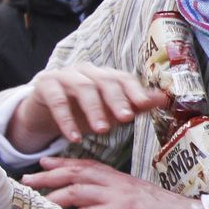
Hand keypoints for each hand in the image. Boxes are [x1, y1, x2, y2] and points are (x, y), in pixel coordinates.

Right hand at [8, 65, 167, 151]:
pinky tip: (74, 137)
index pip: (123, 78)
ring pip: (83, 87)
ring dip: (94, 109)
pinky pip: (57, 100)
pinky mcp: (45, 84)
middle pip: (105, 80)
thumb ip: (136, 105)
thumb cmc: (82, 112)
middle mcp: (87, 71)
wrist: (44, 114)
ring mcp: (65, 75)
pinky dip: (66, 119)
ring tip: (102, 130)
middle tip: (125, 119)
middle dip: (117, 100)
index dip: (134, 90)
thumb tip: (164, 98)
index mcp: (105, 75)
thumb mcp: (110, 112)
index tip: (144, 104)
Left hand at [22, 157, 205, 208]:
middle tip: (28, 179)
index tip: (44, 163)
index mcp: (123, 181)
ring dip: (54, 196)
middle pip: (78, 173)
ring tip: (36, 203)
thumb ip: (122, 203)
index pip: (89, 165)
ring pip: (79, 190)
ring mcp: (122, 197)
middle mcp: (119, 184)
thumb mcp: (142, 204)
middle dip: (50, 175)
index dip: (64, 163)